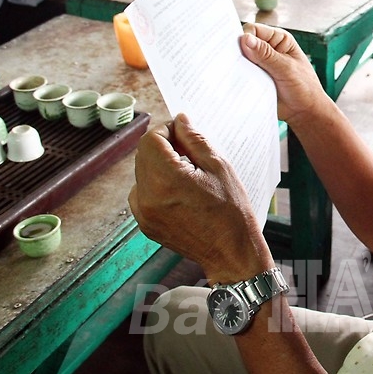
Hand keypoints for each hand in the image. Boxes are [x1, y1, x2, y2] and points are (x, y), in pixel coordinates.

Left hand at [129, 114, 273, 281]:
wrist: (231, 252)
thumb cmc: (231, 211)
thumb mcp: (218, 166)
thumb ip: (194, 139)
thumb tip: (180, 120)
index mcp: (166, 180)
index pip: (150, 140)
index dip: (167, 130)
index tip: (184, 133)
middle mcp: (147, 197)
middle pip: (144, 155)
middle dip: (164, 147)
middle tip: (189, 152)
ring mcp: (143, 213)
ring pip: (142, 173)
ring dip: (160, 166)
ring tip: (188, 175)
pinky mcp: (145, 224)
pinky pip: (143, 194)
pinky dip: (157, 186)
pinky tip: (181, 192)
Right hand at [239, 23, 326, 127]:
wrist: (304, 112)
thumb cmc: (304, 87)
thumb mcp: (286, 69)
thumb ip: (266, 55)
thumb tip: (246, 39)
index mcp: (278, 39)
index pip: (253, 30)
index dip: (244, 37)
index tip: (241, 50)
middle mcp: (267, 49)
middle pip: (244, 43)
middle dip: (238, 52)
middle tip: (238, 65)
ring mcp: (259, 64)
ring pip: (240, 60)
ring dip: (238, 67)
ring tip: (242, 77)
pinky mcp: (254, 78)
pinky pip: (240, 75)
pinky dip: (238, 78)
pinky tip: (239, 84)